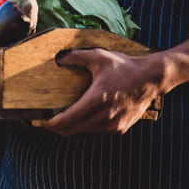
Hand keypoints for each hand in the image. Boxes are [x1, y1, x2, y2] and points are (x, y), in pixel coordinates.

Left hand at [31, 49, 164, 136]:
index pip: (66, 121)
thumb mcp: (99, 56)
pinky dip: (83, 125)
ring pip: (82, 132)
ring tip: (57, 116)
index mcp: (97, 100)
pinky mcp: (119, 129)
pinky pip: (94, 130)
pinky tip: (79, 115)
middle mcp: (105, 117)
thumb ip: (76, 56)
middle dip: (53, 127)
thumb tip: (58, 59)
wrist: (152, 79)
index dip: (48, 123)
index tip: (36, 119)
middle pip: (70, 130)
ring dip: (68, 126)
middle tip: (41, 119)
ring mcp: (113, 125)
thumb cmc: (124, 67)